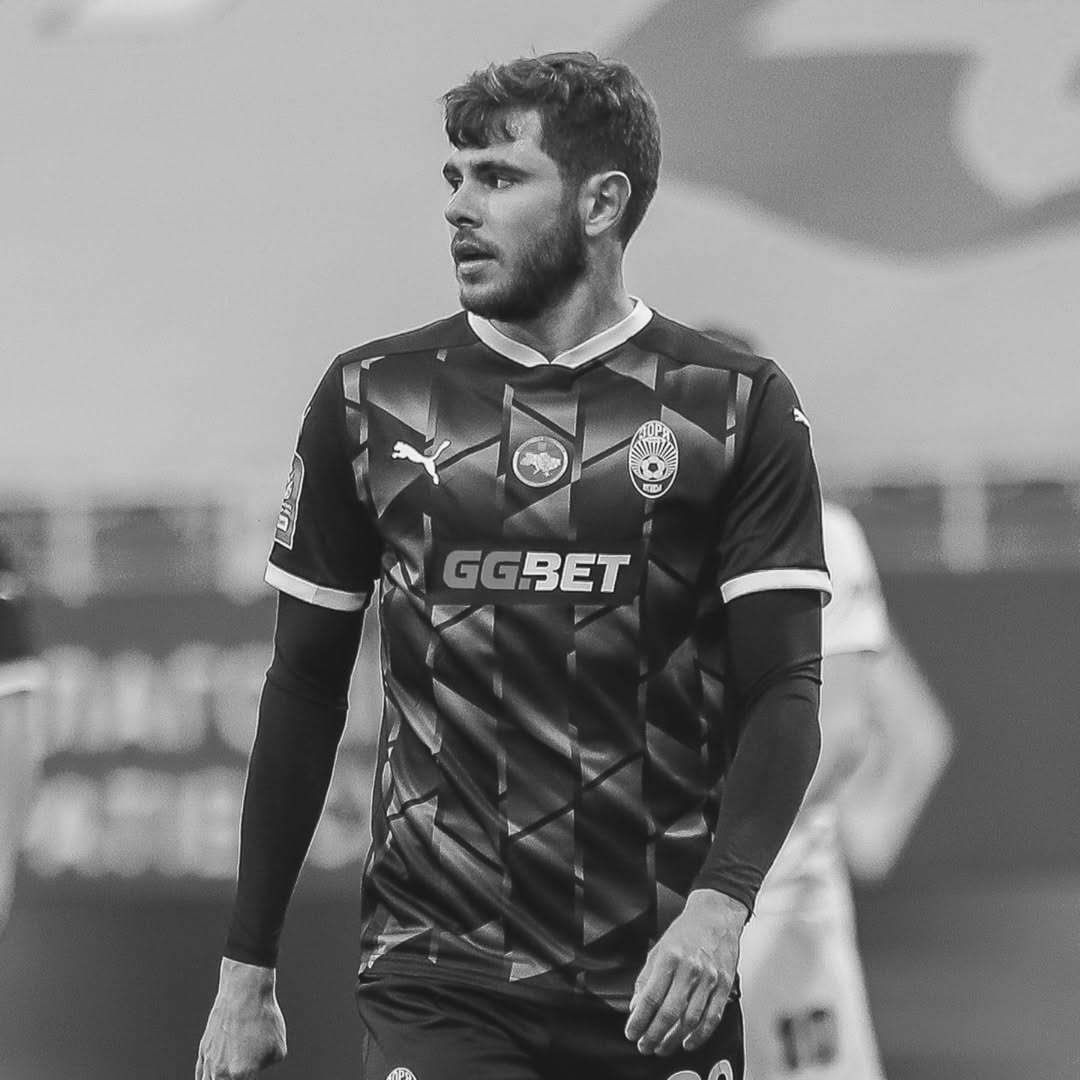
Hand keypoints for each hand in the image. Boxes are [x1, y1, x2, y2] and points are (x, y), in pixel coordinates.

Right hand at [196, 957, 286, 1079]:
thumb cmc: (264, 1017)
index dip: (251, 1079)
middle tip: (241, 1075)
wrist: (245, 992)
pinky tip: (210, 1078)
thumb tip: (258, 1067)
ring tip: (227, 1076)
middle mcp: (222, 1072)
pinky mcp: (203, 1049)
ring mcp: (210, 1061)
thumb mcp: (279, 1048)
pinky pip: (200, 1074)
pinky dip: (205, 1078)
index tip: (253, 1076)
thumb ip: (266, 1066)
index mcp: (242, 1074)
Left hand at [624, 889, 747, 1056]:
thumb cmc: (686, 931)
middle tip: (644, 1047)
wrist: (716, 916)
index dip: (639, 1019)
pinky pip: (712, 1017)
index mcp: (670, 958)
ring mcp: (709, 979)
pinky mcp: (724, 986)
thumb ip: (646, 978)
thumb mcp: (658, 949)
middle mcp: (690, 969)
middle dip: (654, 1034)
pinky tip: (688, 1042)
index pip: (650, 997)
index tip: (631, 1032)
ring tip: (662, 1048)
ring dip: (674, 1039)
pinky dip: (700, 1035)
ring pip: (691, 1019)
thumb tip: (636, 1006)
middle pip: (669, 1012)